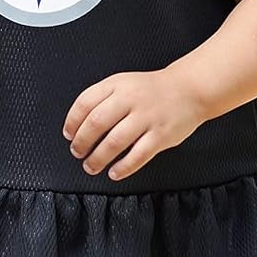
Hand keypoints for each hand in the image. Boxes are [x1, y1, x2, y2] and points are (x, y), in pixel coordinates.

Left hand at [62, 69, 206, 180]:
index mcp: (117, 85)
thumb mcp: (123, 83)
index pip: (85, 103)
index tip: (68, 134)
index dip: (72, 122)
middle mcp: (131, 99)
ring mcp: (147, 118)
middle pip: (96, 123)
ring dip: (98, 158)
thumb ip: (102, 99)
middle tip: (77, 152)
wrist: (189, 89)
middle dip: (82, 142)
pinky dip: (123, 168)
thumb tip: (77, 125)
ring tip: (91, 166)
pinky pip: (138, 156)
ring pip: (114, 142)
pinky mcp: (162, 136)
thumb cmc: (151, 90)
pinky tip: (114, 172)